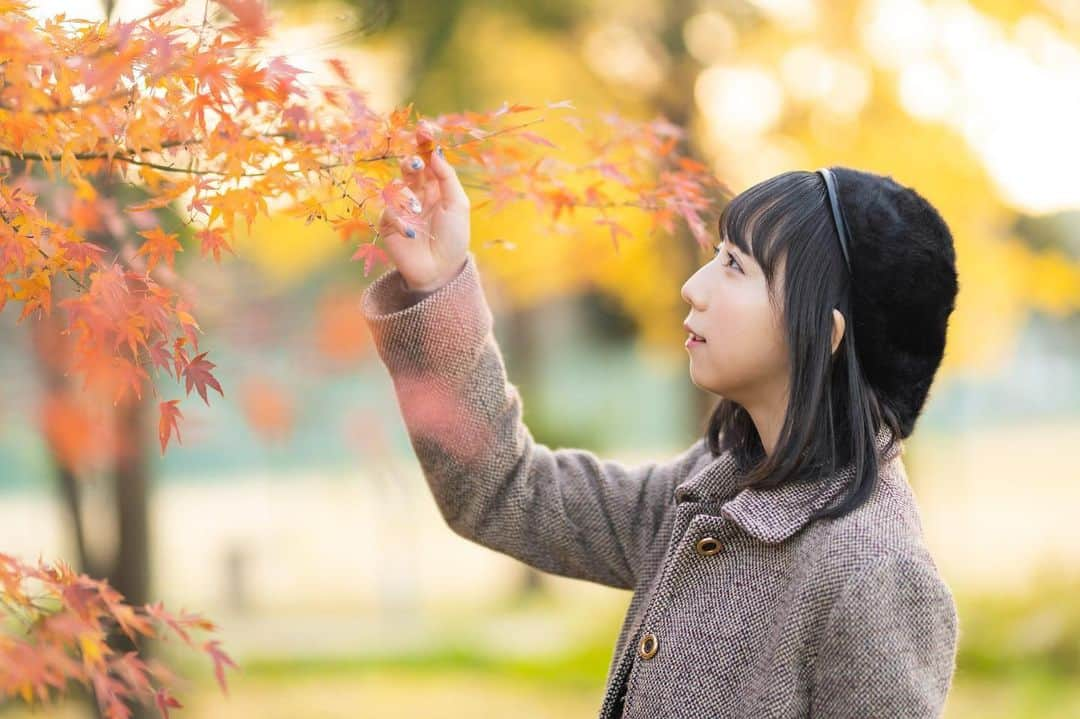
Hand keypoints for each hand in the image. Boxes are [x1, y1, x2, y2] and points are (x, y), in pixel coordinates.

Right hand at [377, 134, 470, 292]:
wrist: (440, 270)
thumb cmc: (454, 237)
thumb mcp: (458, 205)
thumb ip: (447, 177)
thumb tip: (435, 152)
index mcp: (436, 187)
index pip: (428, 159)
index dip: (424, 143)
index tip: (424, 128)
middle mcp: (418, 194)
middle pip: (408, 167)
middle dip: (410, 162)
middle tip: (414, 164)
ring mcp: (402, 208)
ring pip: (396, 187)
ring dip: (407, 197)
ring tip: (418, 211)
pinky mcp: (388, 223)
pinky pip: (389, 211)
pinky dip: (401, 220)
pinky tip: (413, 233)